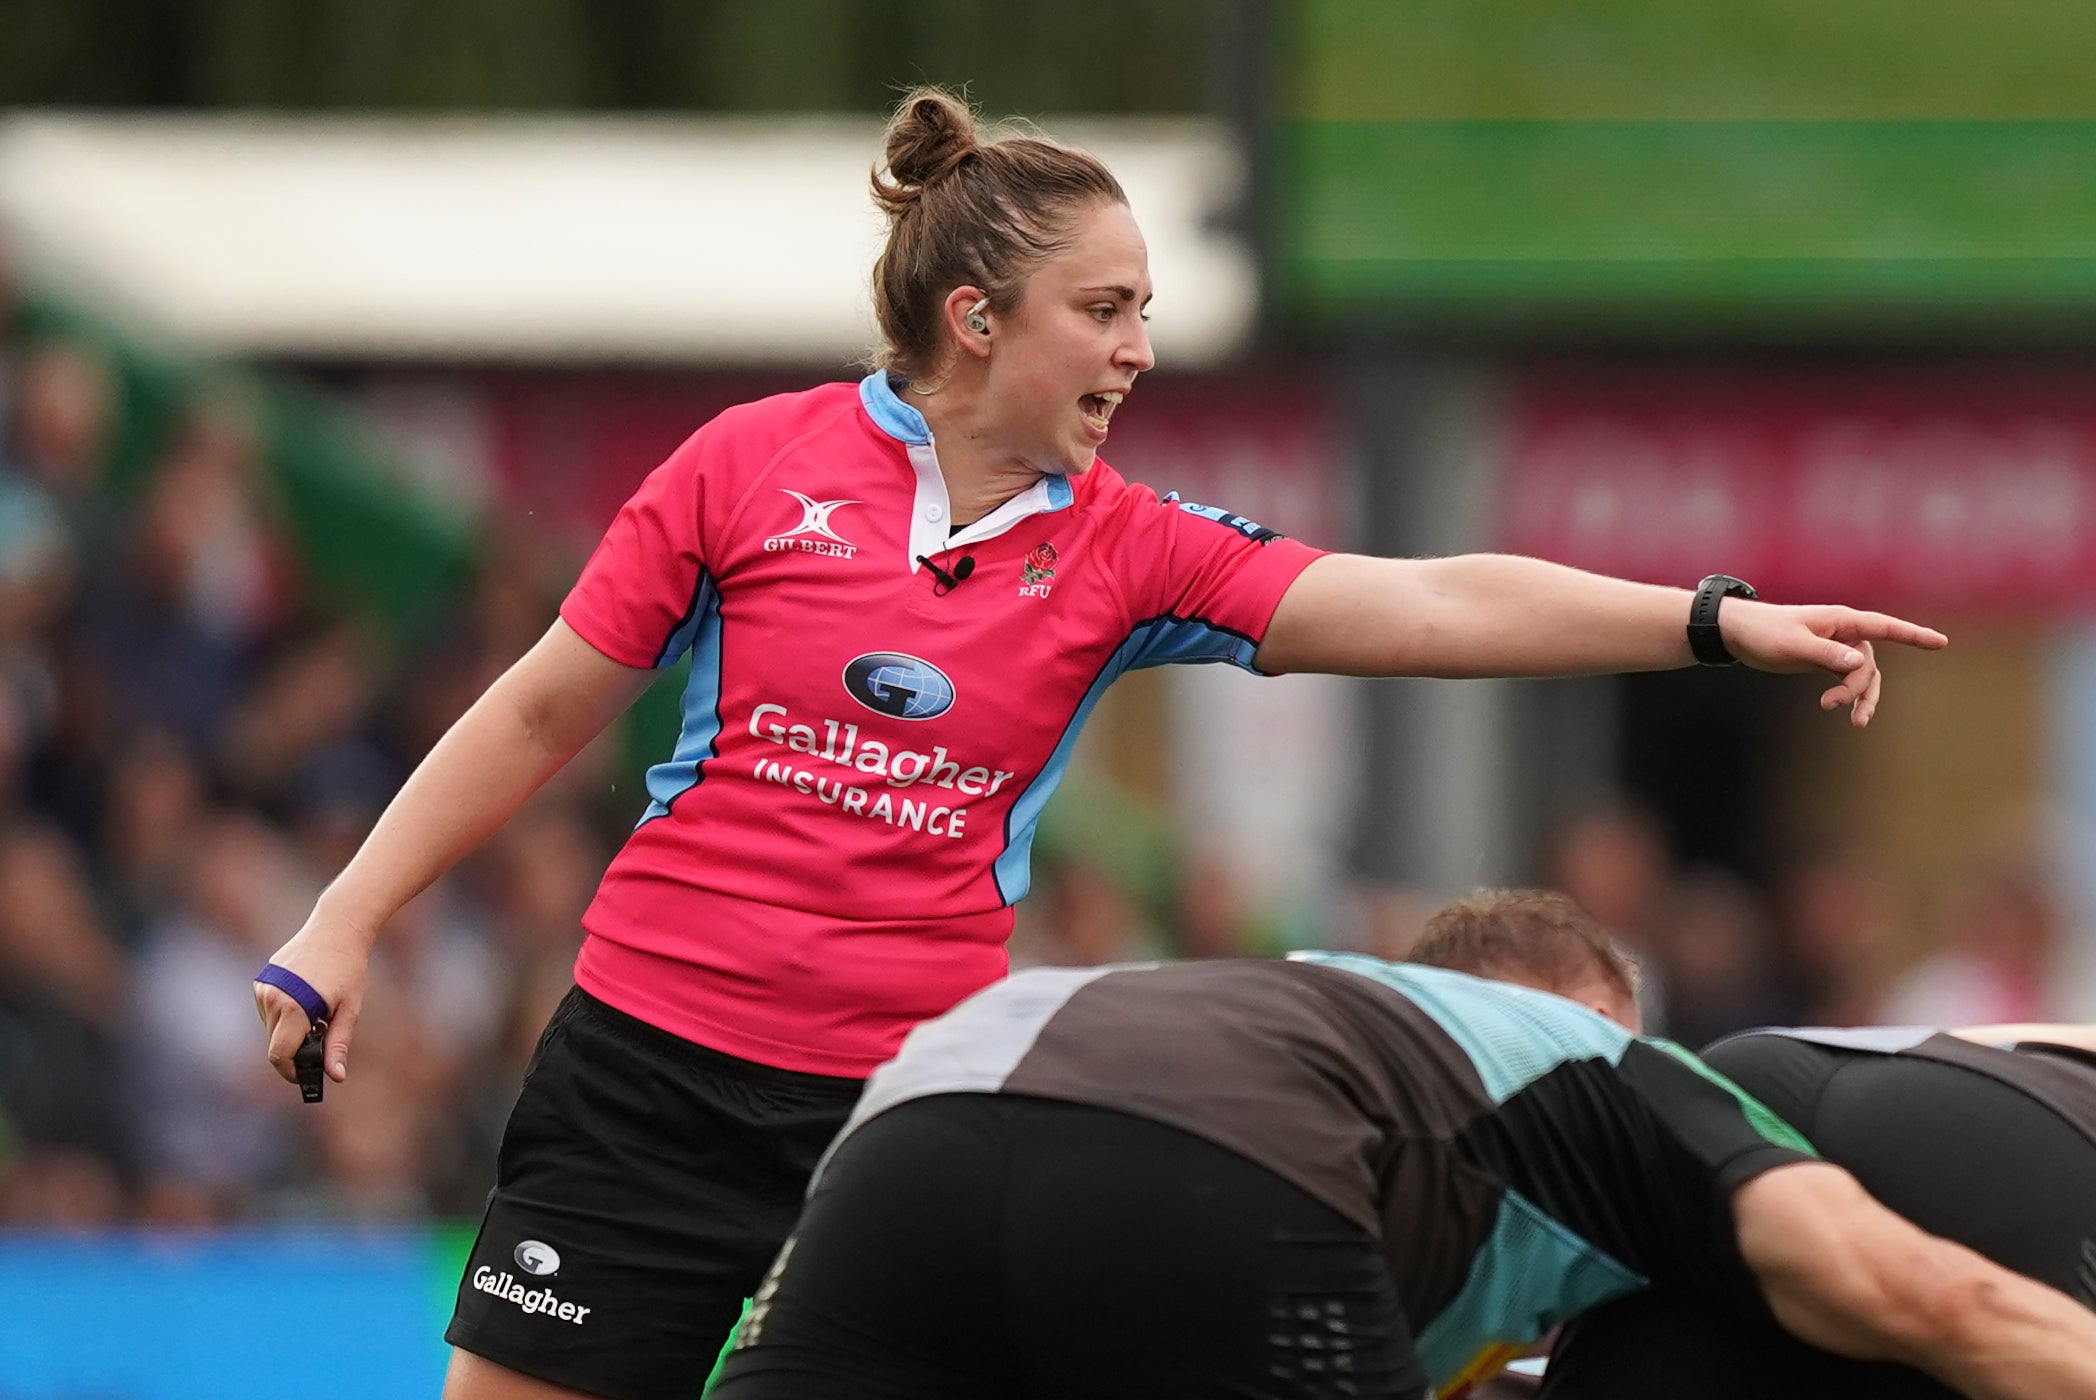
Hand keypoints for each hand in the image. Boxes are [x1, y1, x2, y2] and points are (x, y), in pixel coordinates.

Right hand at [253, 915, 371, 1086]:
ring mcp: (263, 987)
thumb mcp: (349, 1009)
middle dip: (295, 1049)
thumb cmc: (348, 969)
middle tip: (322, 1036)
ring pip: (270, 1027)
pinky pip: (268, 1010)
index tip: (305, 1077)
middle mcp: (271, 998)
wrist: (336, 927)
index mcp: (293, 1007)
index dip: (291, 1072)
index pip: (279, 1055)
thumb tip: (335, 1076)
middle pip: (275, 1043)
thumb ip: (338, 1044)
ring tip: (317, 1013)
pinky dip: (284, 1014)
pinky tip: (305, 999)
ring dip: (289, 1030)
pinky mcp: (261, 980)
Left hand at [1720, 601, 1947, 727]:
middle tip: (1830, 705)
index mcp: (1841, 620)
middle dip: (1858, 687)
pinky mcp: (1827, 659)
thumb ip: (1826, 653)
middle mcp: (1844, 632)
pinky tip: (1846, 712)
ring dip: (1859, 697)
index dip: (1913, 635)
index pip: (1884, 627)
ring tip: (1855, 723)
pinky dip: (1850, 695)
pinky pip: (1849, 678)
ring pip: (1862, 675)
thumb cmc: (1765, 633)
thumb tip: (1859, 661)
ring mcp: (1837, 647)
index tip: (1940, 642)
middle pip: (1868, 663)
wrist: (1739, 634)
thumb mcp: (1793, 645)